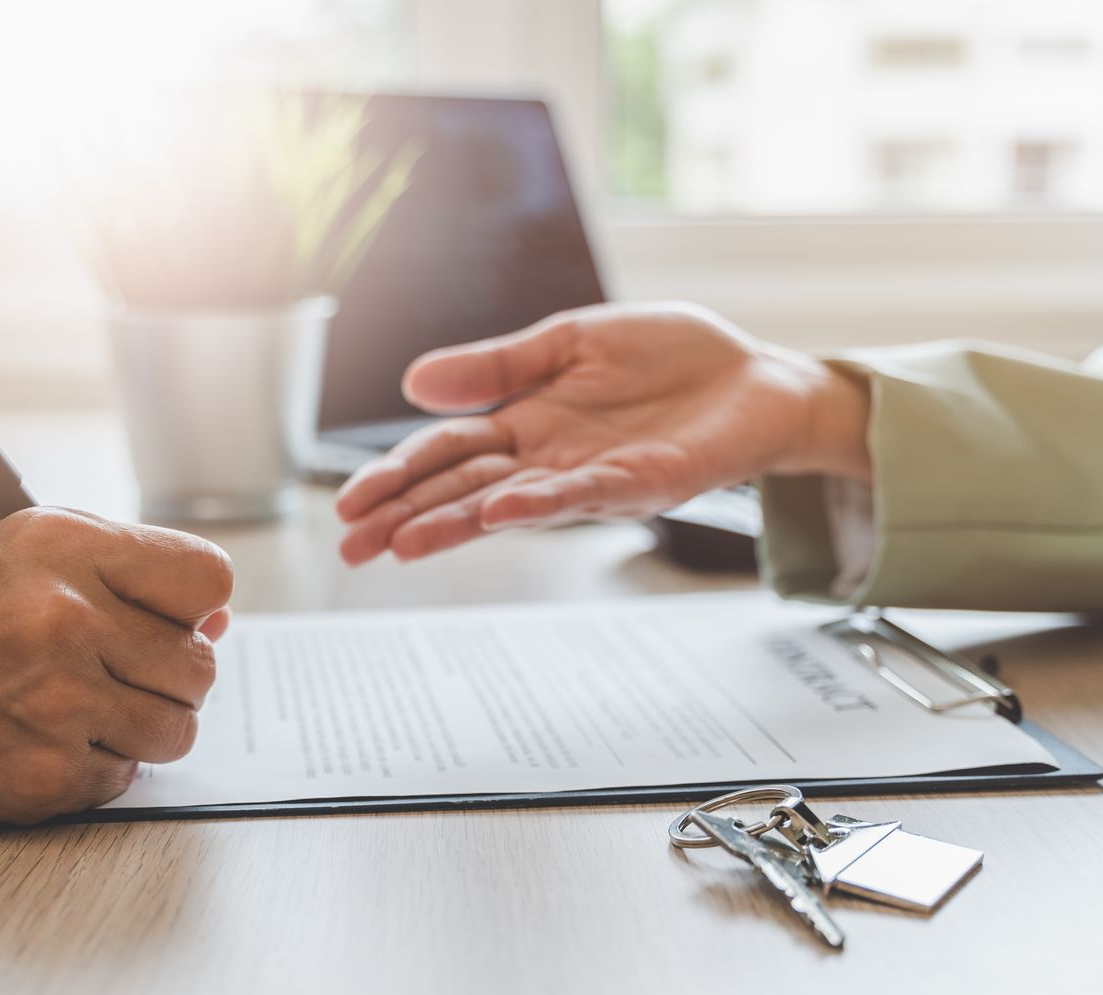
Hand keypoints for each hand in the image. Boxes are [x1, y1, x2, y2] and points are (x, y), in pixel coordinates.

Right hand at [0, 508, 234, 824]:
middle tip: (105, 675)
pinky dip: (91, 770)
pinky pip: (125, 780)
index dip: (195, 609)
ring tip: (69, 710)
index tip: (169, 623)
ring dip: (135, 729)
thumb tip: (217, 621)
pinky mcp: (46, 776)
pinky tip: (36, 744)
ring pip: (175, 730)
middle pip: (199, 665)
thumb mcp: (15, 557)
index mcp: (65, 546)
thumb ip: (120, 574)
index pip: (207, 579)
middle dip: (162, 677)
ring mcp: (60, 702)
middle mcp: (69, 617)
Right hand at [335, 303, 871, 564]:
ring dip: (454, 525)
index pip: (444, 449)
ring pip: (507, 504)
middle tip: (352, 546)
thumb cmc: (669, 359)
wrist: (753, 376)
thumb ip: (498, 364)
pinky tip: (497, 511)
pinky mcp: (639, 483)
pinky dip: (535, 503)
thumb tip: (413, 382)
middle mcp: (547, 458)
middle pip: (461, 488)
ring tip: (402, 544)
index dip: (396, 475)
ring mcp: (589, 477)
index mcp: (524, 420)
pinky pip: (579, 495)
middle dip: (405, 516)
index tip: (349, 504)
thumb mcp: (570, 340)